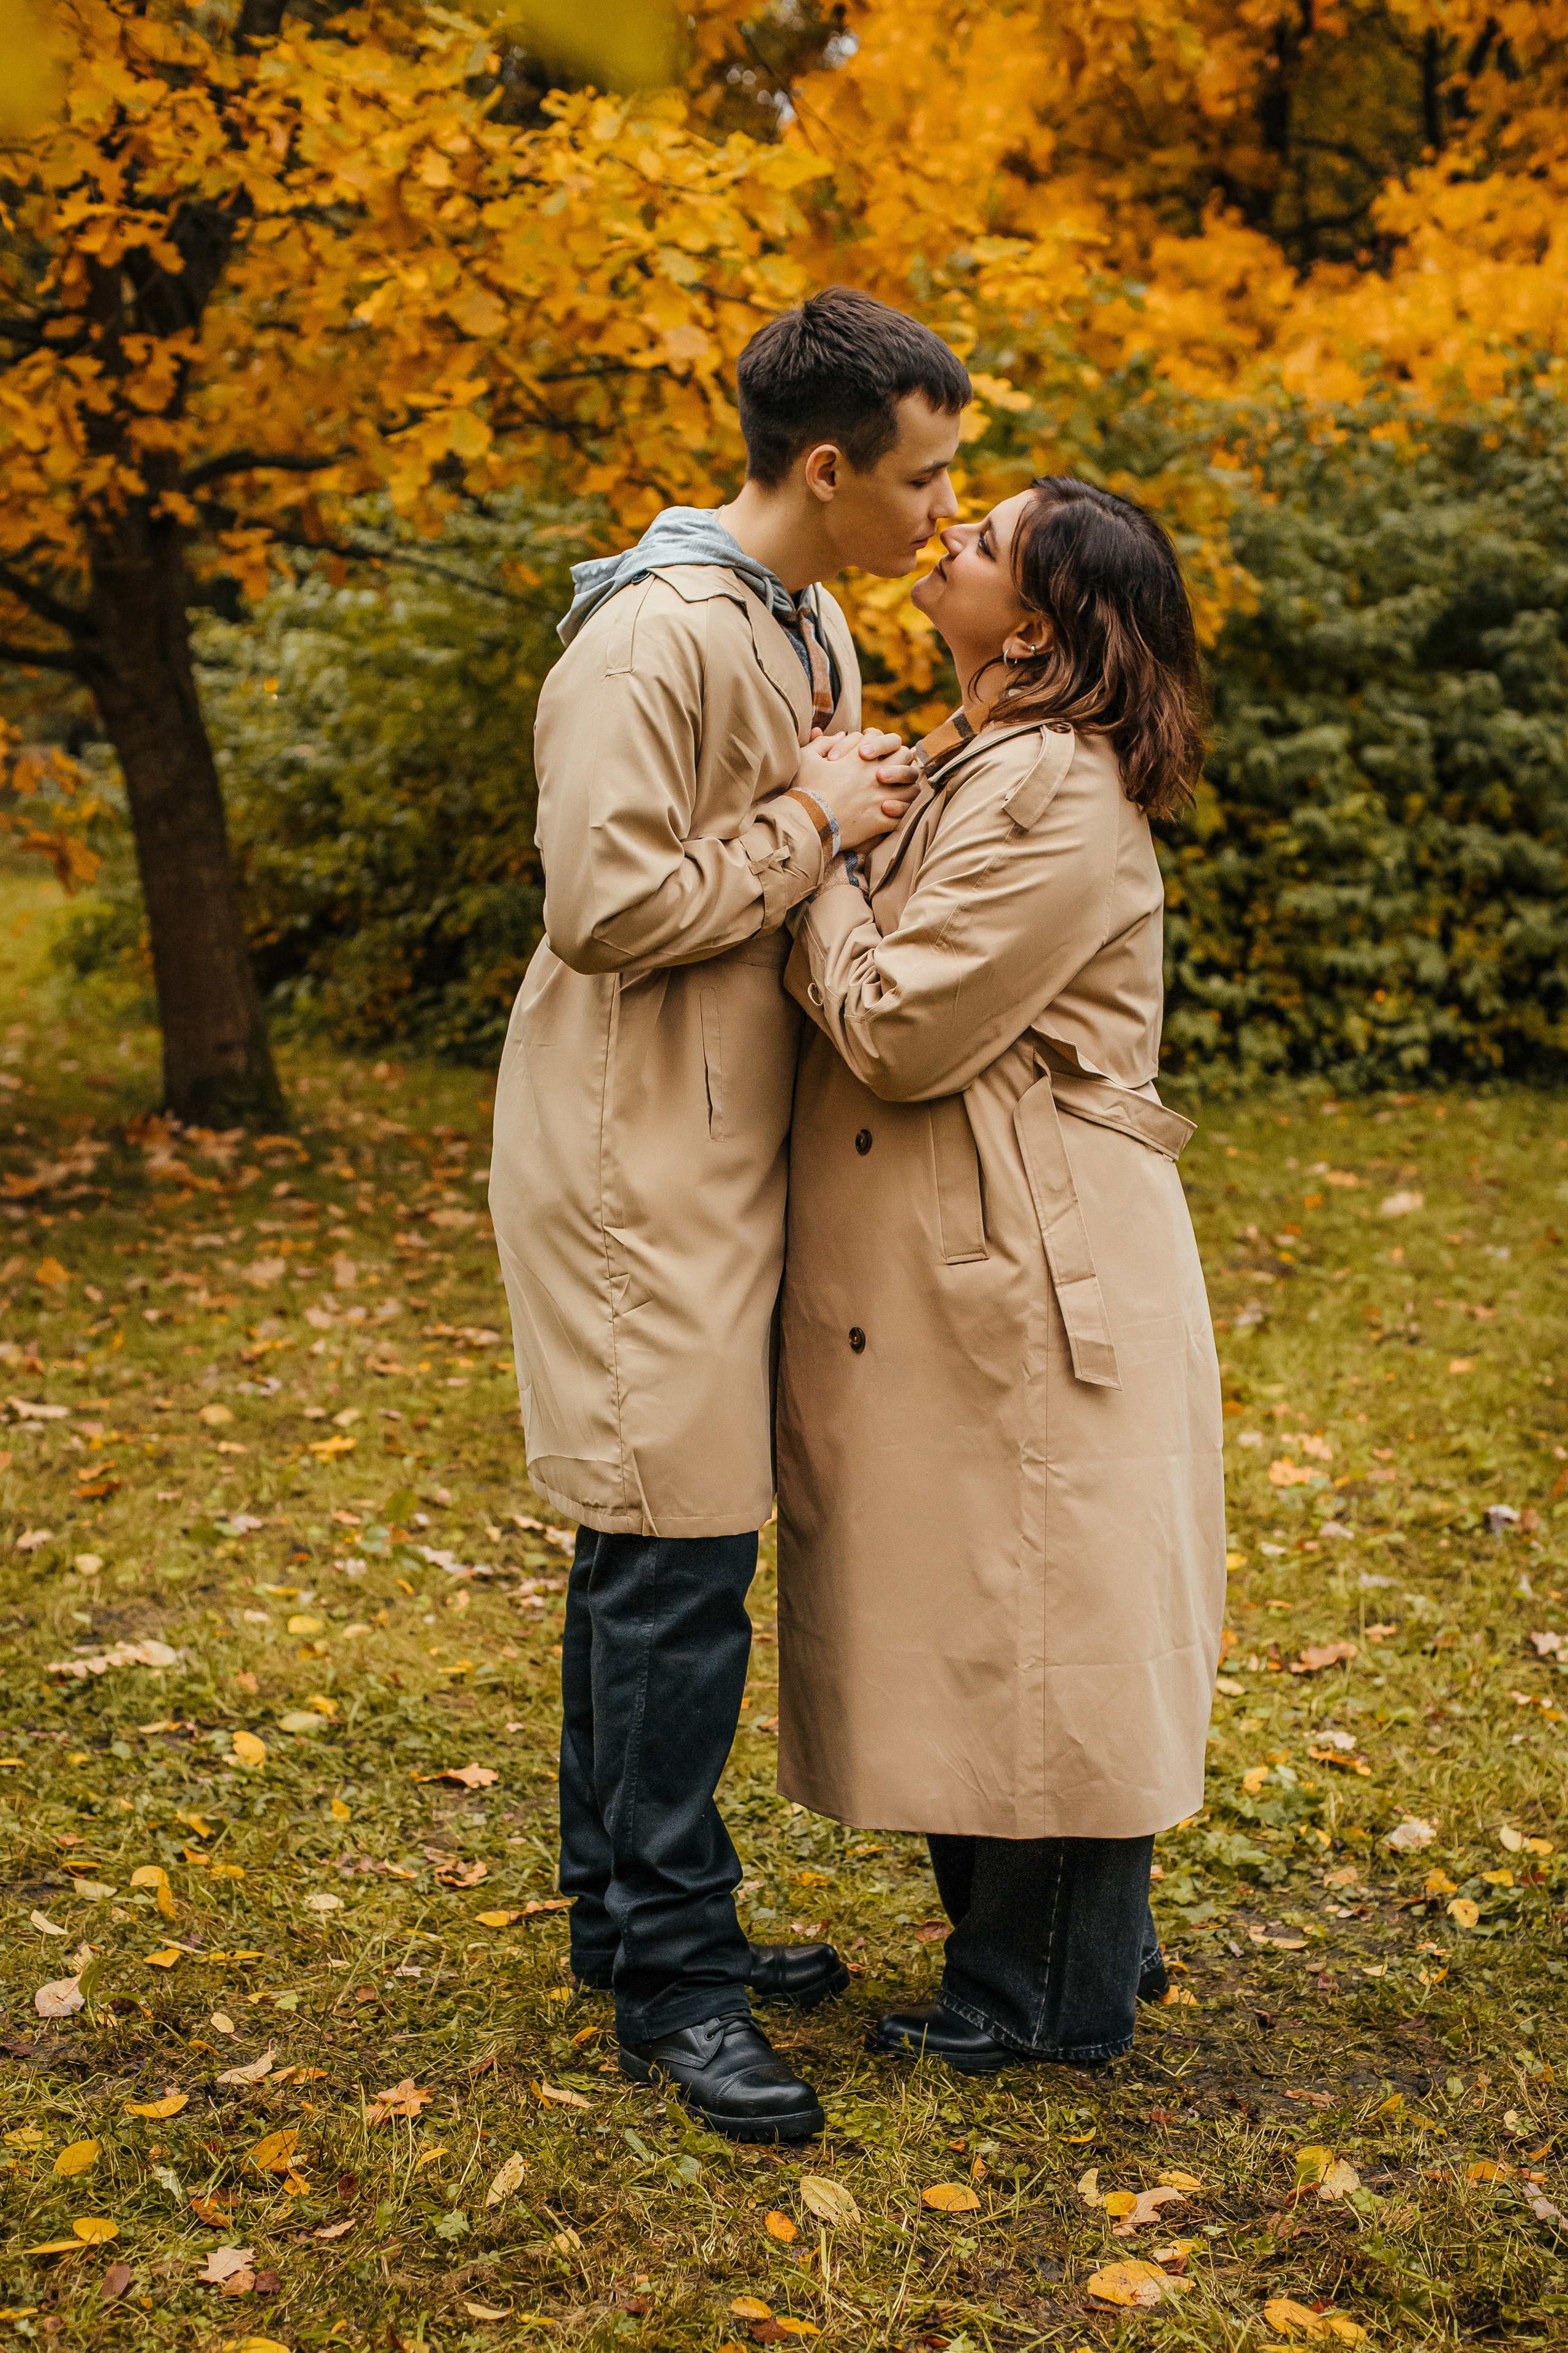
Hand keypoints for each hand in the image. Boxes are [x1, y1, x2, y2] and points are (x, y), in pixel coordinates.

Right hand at [792, 732, 917, 849]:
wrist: (806, 823)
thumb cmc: (804, 790)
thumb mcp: (807, 759)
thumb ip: (823, 743)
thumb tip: (842, 733)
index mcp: (859, 758)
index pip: (884, 738)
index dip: (881, 742)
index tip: (874, 752)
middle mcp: (875, 775)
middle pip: (905, 756)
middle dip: (901, 759)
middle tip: (892, 767)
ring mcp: (881, 798)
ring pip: (910, 787)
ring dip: (906, 786)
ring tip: (897, 791)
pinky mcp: (881, 821)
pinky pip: (903, 814)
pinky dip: (900, 812)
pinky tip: (891, 812)